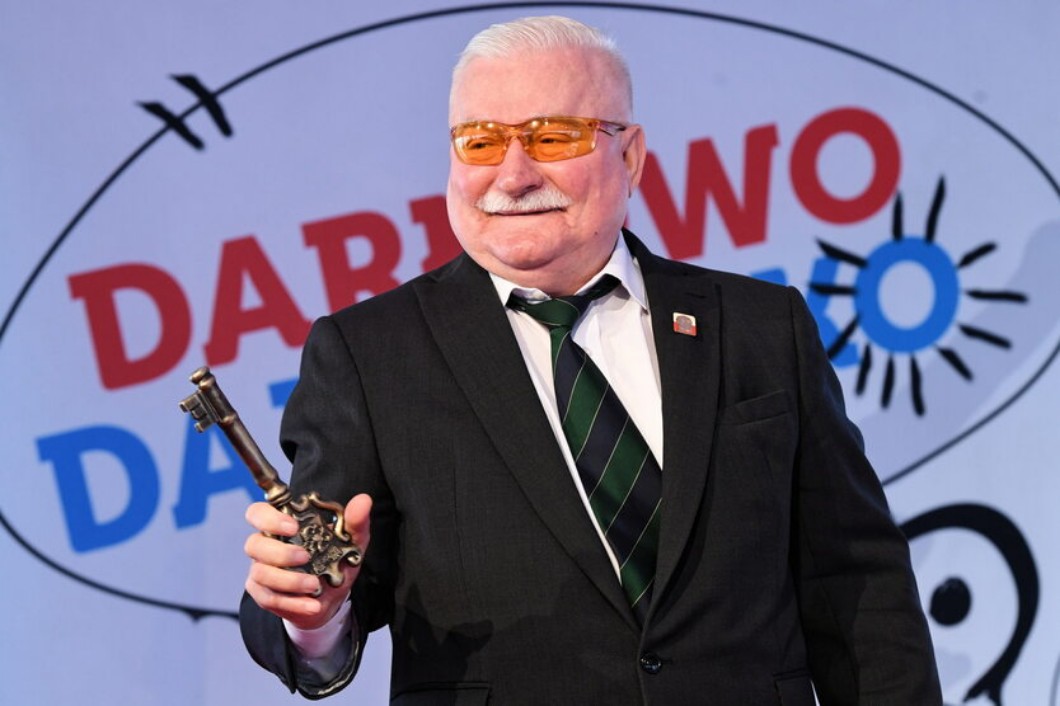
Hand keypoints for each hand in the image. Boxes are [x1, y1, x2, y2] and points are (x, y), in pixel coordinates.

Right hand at [244, 494, 371, 630]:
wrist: (331, 600)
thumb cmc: (335, 563)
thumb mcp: (351, 543)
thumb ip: (356, 522)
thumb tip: (363, 500)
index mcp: (282, 527)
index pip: (258, 513)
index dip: (269, 518)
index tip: (293, 526)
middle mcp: (267, 546)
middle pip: (254, 544)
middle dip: (280, 552)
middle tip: (305, 557)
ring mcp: (262, 571)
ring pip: (260, 573)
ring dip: (289, 580)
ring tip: (314, 585)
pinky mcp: (264, 595)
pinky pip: (268, 599)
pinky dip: (294, 603)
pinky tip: (312, 605)